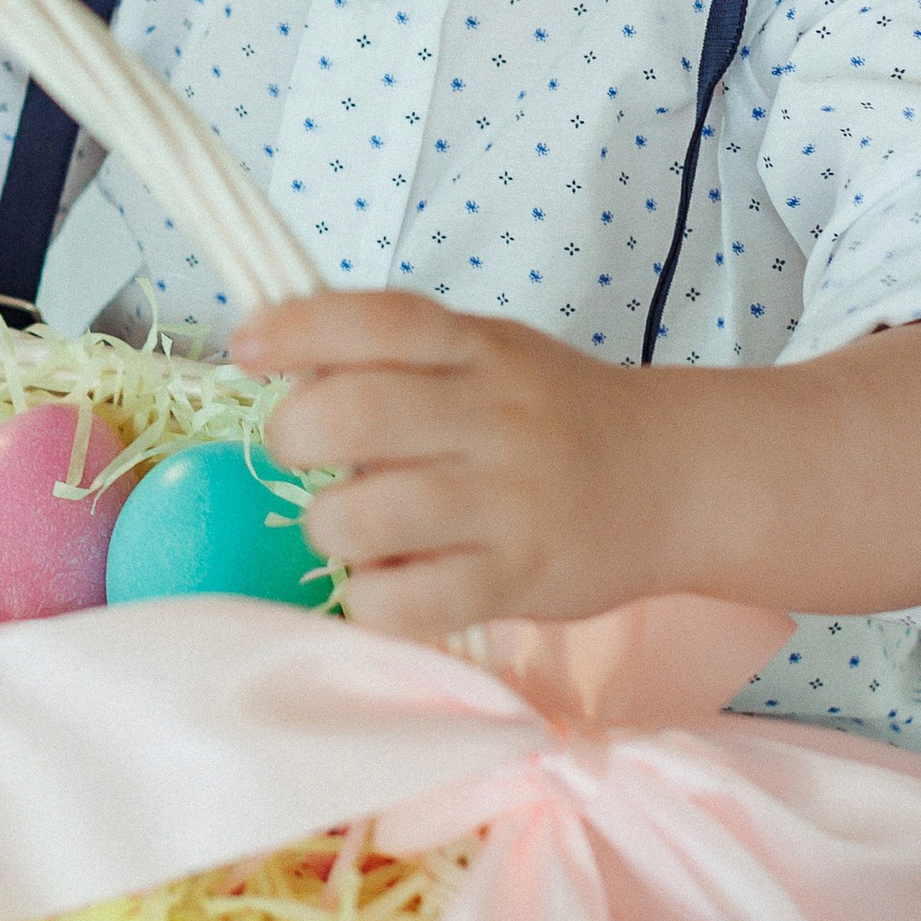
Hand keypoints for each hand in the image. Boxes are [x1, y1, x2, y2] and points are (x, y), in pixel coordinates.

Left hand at [232, 289, 644, 642]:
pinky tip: (381, 584)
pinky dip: (371, 598)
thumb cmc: (556, 415)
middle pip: (359, 414)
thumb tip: (285, 370)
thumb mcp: (492, 355)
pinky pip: (414, 600)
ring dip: (328, 526)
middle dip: (293, 436)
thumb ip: (405, 358)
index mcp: (478, 349)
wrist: (677, 478)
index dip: (297, 329)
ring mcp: (509, 500)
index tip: (243, 346)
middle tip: (294, 453)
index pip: (379, 320)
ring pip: (371, 513)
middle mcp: (493, 416)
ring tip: (344, 528)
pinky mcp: (521, 578)